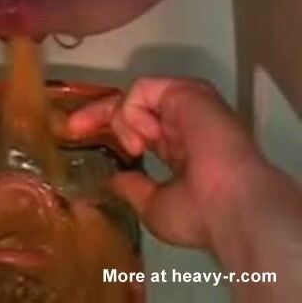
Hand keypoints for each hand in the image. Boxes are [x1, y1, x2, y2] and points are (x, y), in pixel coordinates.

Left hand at [67, 78, 268, 248]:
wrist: (230, 207)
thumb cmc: (196, 214)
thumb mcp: (153, 205)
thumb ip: (133, 187)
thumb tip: (114, 179)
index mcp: (179, 150)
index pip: (138, 129)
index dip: (110, 129)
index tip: (77, 135)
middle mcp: (182, 124)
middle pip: (132, 107)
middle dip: (99, 113)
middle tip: (72, 126)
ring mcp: (186, 106)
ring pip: (135, 97)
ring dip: (123, 121)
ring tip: (135, 148)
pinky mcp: (187, 91)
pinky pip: (143, 89)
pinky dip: (133, 112)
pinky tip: (146, 138)